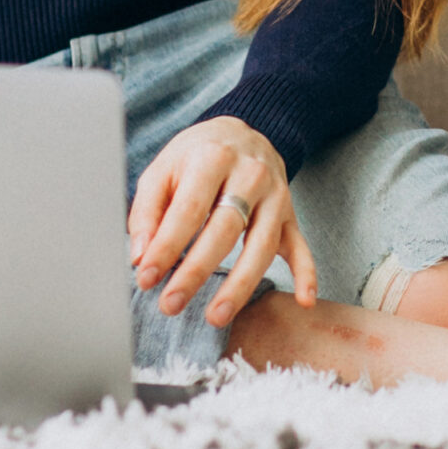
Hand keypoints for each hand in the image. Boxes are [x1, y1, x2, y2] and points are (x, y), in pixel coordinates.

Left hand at [127, 115, 317, 325]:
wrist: (242, 133)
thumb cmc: (197, 156)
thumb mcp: (163, 169)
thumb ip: (147, 211)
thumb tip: (140, 257)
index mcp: (213, 157)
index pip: (189, 209)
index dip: (167, 246)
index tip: (146, 277)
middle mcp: (250, 174)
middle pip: (225, 229)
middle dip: (196, 271)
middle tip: (171, 304)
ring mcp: (275, 195)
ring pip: (262, 245)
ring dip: (240, 284)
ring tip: (216, 315)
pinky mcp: (290, 214)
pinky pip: (300, 245)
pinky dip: (306, 273)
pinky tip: (303, 300)